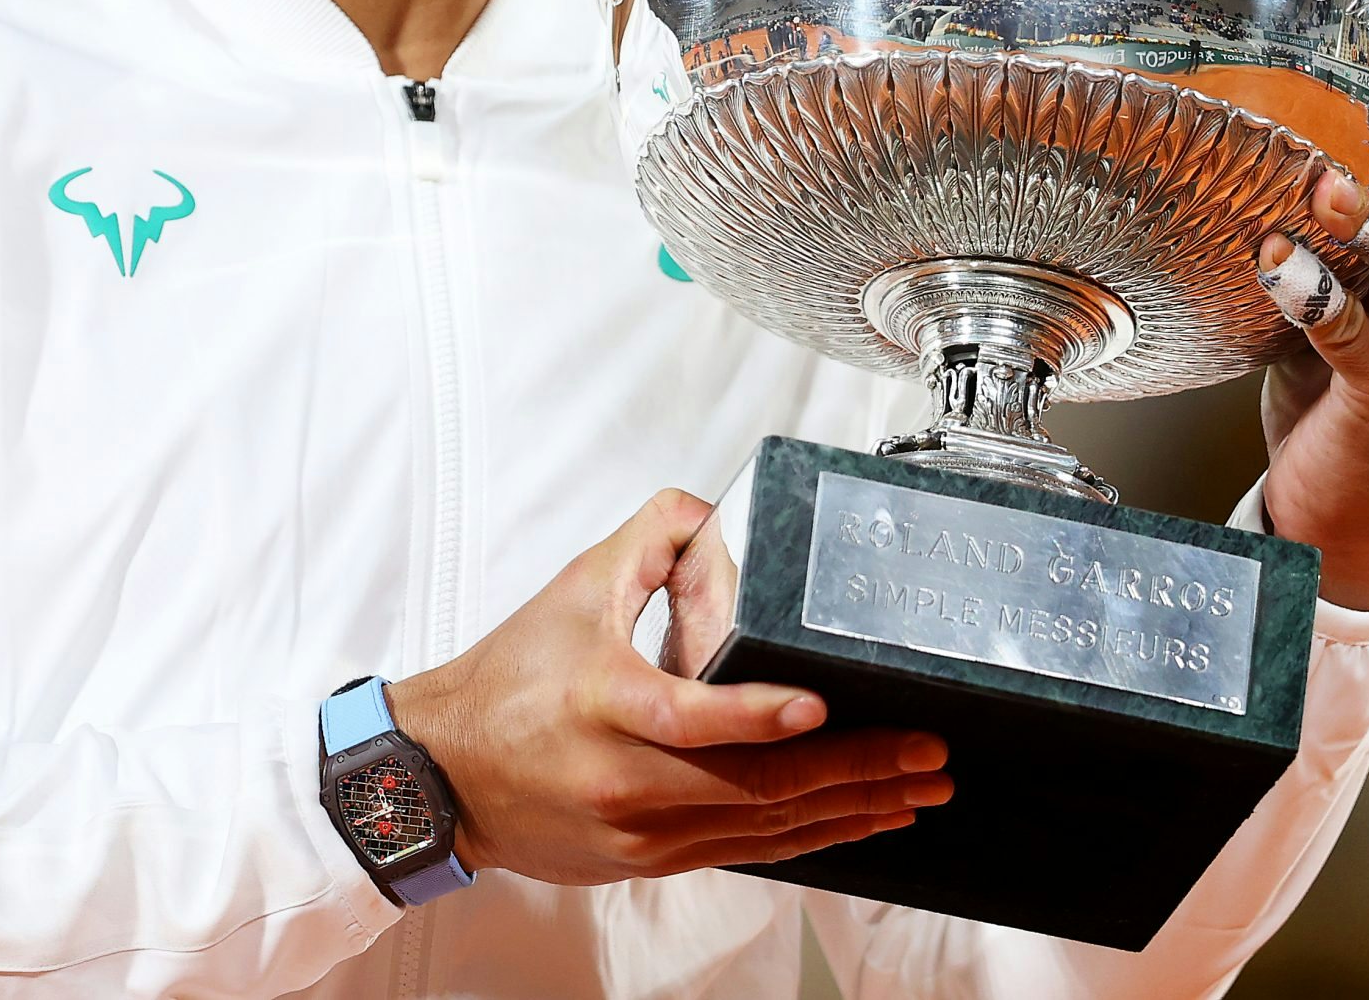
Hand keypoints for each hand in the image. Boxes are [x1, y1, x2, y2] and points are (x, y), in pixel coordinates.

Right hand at [387, 489, 952, 882]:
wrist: (443, 775)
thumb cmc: (508, 682)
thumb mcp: (573, 590)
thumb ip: (647, 539)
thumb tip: (708, 507)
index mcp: (605, 704)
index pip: (692, 717)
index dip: (760, 715)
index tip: (822, 702)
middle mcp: (627, 780)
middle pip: (754, 788)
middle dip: (854, 773)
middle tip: (926, 756)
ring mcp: (640, 832)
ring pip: (762, 831)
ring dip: (849, 812)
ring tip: (915, 793)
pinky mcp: (647, 860)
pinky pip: (744, 852)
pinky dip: (806, 837)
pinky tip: (854, 823)